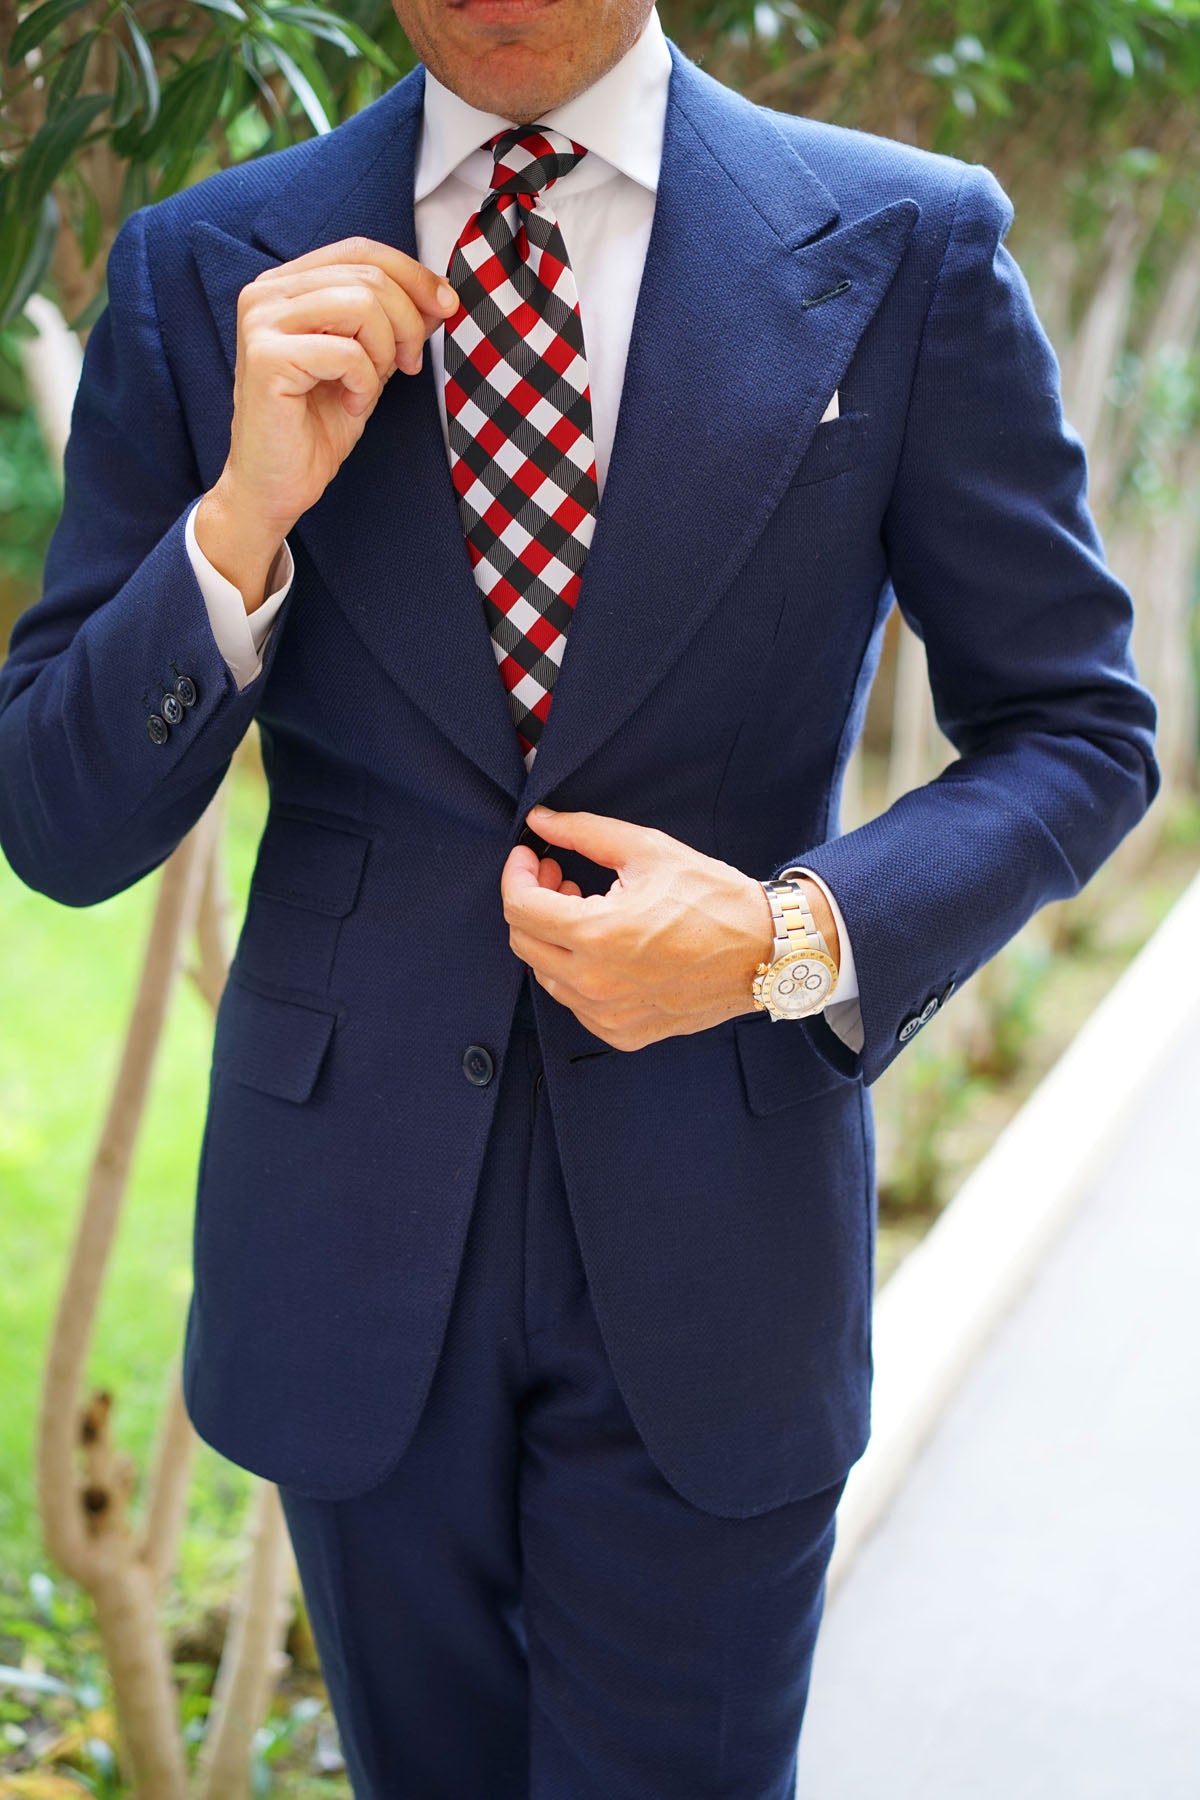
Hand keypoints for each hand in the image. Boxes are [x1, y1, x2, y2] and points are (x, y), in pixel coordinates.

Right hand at [195, 238, 458, 604]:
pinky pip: (348, 351)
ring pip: (362, 303)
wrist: (275, 486)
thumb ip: (392, 323)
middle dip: (408, 322)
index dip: (413, 274)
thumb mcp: (367, 363)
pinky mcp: (267, 357)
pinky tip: (349, 404)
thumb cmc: (315, 427)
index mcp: (286, 284)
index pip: (361, 249)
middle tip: (407, 366)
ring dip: (385, 351)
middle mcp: (265, 292)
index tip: (447, 308)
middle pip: (368, 275)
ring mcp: (261, 321)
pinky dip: (364, 382)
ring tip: (368, 387)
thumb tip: (440, 295)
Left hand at [500, 805, 835, 1051]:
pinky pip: (576, 1003)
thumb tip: (540, 822)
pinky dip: (577, 971)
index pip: (520, 907)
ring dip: (553, 938)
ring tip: (587, 908)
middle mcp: (595, 983)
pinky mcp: (622, 1033)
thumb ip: (584, 832)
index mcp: (597, 934)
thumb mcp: (648, 850)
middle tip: (561, 876)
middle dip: (533, 902)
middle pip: (524, 941)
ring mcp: (608, 1014)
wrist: (765, 951)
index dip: (517, 874)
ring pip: (546, 975)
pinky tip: (605, 947)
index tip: (531, 856)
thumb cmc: (713, 897)